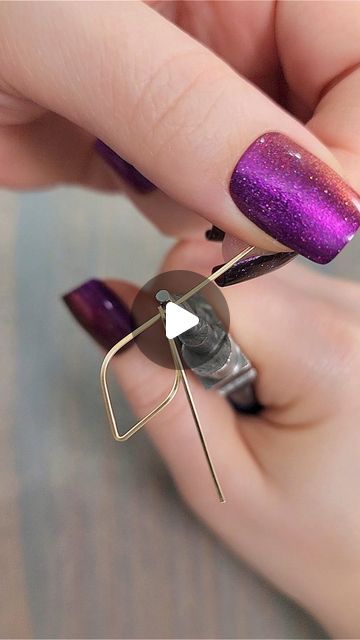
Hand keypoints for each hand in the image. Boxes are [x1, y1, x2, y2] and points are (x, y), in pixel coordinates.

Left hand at [0, 1, 359, 259]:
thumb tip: (308, 206)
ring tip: (139, 176)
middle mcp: (228, 29)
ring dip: (213, 206)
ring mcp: (188, 94)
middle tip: (228, 230)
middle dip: (278, 191)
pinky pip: (197, 198)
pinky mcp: (150, 145)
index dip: (347, 149)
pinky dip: (173, 212)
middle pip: (317, 126)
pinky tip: (124, 178)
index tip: (304, 222)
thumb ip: (185, 108)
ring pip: (256, 177)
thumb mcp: (64, 29)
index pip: (358, 59)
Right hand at [64, 239, 359, 637]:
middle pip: (231, 270)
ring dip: (230, 321)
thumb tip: (108, 300)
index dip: (170, 317)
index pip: (211, 283)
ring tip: (256, 390)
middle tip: (221, 394)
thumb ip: (157, 389)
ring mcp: (359, 302)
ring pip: (251, 271)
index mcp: (328, 354)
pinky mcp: (355, 306)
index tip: (174, 373)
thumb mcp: (216, 478)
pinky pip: (280, 285)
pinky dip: (259, 322)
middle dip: (199, 320)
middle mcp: (354, 310)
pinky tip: (279, 375)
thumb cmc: (308, 532)